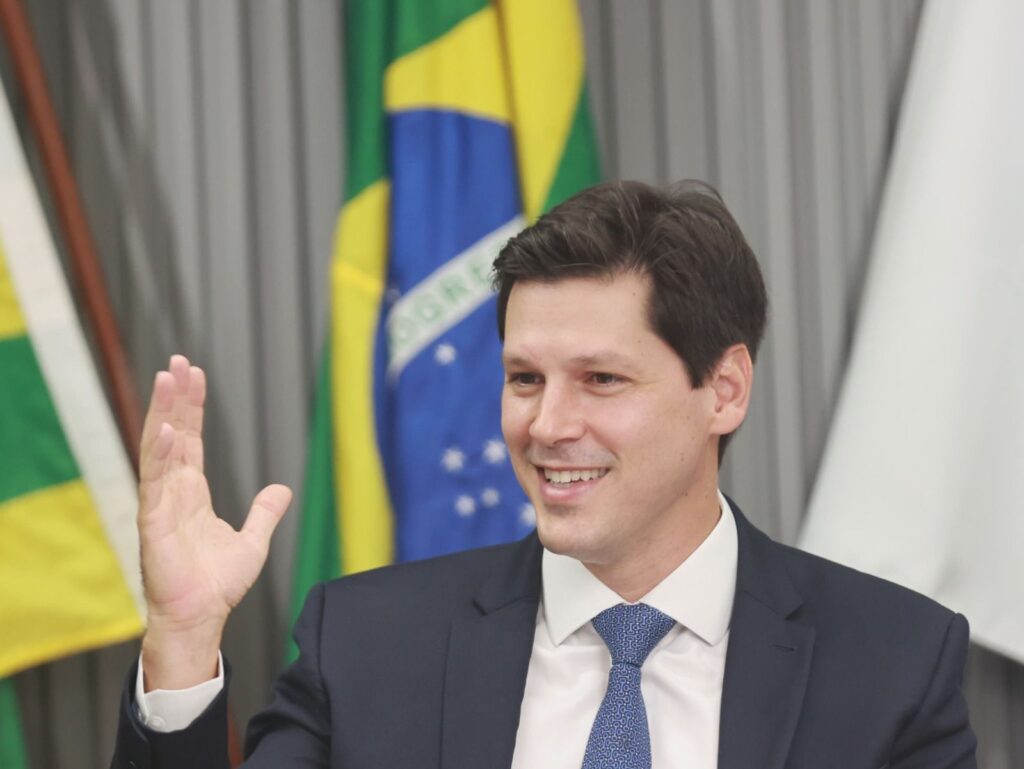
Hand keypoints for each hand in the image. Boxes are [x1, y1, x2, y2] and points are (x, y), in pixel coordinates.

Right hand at [138, 355, 291, 689]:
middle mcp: (172, 492)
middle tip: (176, 361)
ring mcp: (159, 505)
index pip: (191, 440)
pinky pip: (155, 483)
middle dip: (174, 398)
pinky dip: (160, 456)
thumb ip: (264, 513)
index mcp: (191, 493)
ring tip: (166, 378)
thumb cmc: (217, 585)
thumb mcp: (253, 541)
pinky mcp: (152, 524)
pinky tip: (166, 430)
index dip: (192, 407)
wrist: (201, 619)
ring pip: (158, 450)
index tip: (193, 375)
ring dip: (162, 413)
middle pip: (172, 434)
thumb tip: (281, 489)